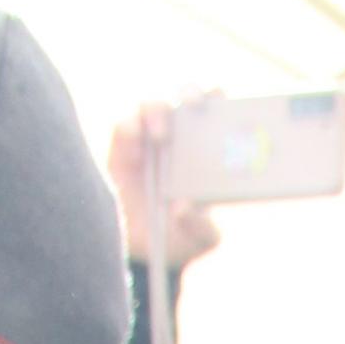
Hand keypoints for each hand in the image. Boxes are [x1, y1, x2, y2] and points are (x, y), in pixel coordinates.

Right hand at [107, 105, 223, 270]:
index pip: (214, 116)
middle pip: (184, 99)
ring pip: (152, 106)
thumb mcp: (199, 240)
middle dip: (190, 92)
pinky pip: (124, 128)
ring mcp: (148, 140)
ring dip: (157, 112)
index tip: (222, 98)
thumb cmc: (179, 238)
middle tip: (193, 103)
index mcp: (205, 155)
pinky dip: (130, 131)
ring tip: (160, 136)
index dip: (219, 100)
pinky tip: (135, 144)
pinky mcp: (122, 147)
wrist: (142, 251)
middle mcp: (178, 139)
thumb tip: (182, 208)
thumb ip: (201, 229)